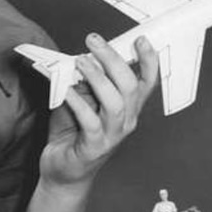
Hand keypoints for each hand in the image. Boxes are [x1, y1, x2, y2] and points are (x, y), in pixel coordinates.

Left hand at [39, 33, 157, 187]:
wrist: (63, 172)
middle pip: (129, 86)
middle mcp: (125, 121)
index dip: (148, 61)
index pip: (146, 82)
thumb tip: (83, 56)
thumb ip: (86, 81)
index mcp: (128, 108)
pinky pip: (90, 121)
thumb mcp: (83, 100)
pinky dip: (78, 102)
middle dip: (113, 59)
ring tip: (81, 61)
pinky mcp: (93, 147)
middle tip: (93, 41)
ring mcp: (111, 135)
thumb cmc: (73, 133)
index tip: (140, 40)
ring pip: (114, 102)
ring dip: (97, 77)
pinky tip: (66, 90)